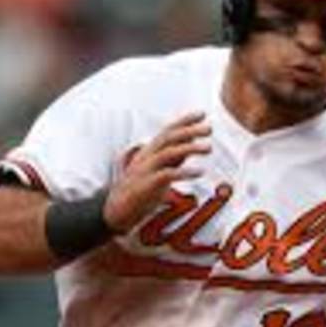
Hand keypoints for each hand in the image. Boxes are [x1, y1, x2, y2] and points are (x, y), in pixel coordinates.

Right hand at [103, 111, 210, 233]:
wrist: (116, 212)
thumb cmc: (140, 191)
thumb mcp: (159, 170)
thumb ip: (174, 158)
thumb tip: (191, 143)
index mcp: (149, 152)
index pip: (167, 131)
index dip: (184, 121)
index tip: (202, 114)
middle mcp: (146, 157)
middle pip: (168, 137)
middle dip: (189, 130)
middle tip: (209, 128)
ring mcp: (145, 170)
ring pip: (168, 153)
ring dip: (189, 148)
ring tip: (209, 148)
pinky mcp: (146, 185)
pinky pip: (166, 175)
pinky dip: (184, 172)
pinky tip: (199, 171)